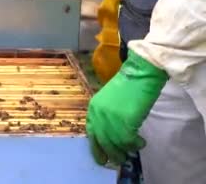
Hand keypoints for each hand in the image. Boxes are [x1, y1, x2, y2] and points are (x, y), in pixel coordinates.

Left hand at [86, 49, 167, 165]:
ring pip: (115, 143)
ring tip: (134, 148)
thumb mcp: (109, 101)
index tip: (102, 158)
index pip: (91, 133)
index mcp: (93, 108)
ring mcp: (110, 118)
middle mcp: (98, 114)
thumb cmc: (128, 86)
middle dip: (111, 153)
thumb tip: (112, 135)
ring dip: (125, 150)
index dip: (96, 147)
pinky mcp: (125, 121)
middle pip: (102, 141)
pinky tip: (141, 142)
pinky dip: (135, 144)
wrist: (139, 74)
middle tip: (120, 160)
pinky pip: (128, 140)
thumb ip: (107, 116)